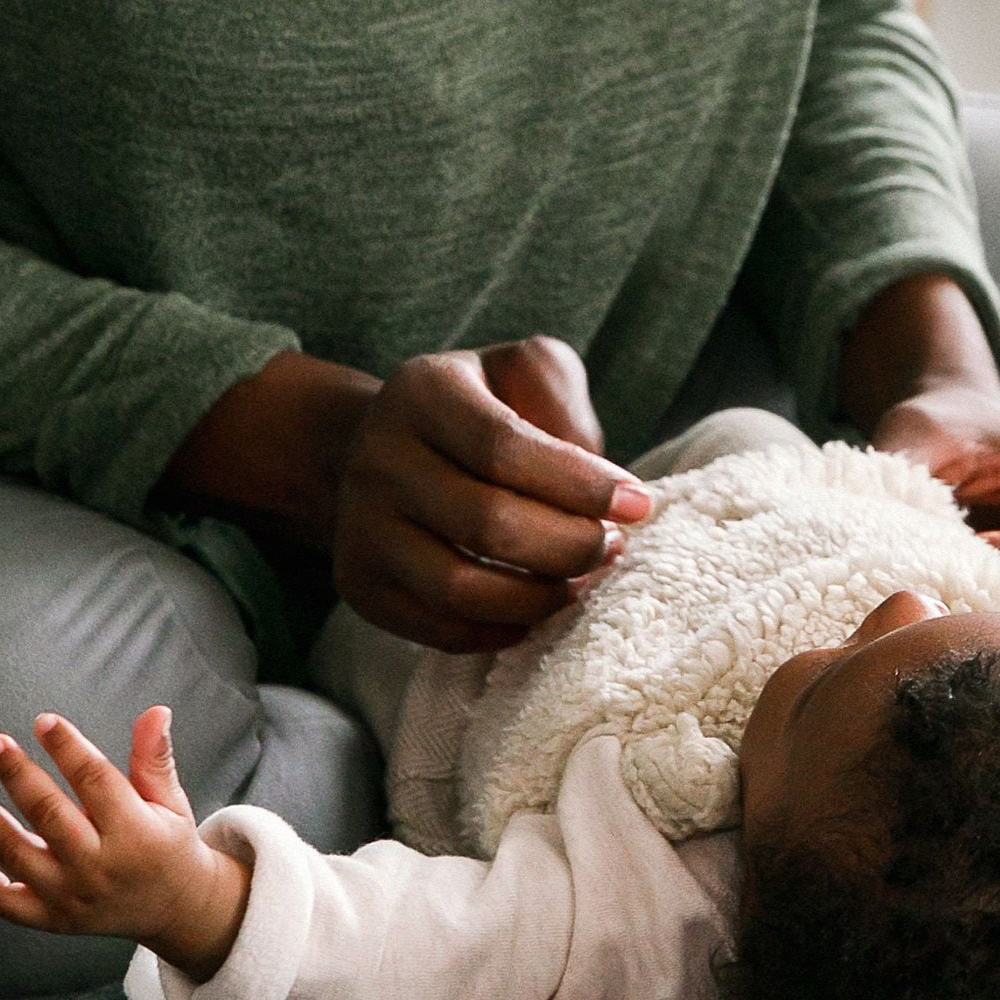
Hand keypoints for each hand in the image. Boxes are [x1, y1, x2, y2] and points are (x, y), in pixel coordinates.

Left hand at [0, 706, 250, 981]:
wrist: (175, 909)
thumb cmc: (169, 847)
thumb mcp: (171, 801)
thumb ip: (155, 758)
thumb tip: (155, 712)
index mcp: (135, 833)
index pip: (95, 780)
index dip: (67, 747)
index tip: (44, 722)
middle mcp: (100, 866)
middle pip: (49, 814)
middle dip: (17, 774)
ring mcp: (72, 897)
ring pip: (17, 855)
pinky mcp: (53, 919)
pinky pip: (6, 903)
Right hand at [330, 336, 652, 652]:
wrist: (382, 447)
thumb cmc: (479, 407)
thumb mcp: (522, 369)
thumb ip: (562, 399)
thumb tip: (595, 479)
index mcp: (423, 391)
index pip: (505, 447)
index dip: (580, 484)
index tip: (639, 504)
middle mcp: (378, 458)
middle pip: (487, 523)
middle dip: (570, 545)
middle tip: (613, 547)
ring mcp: (361, 527)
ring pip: (459, 588)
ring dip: (540, 597)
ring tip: (582, 581)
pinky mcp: (361, 584)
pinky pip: (439, 629)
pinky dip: (502, 629)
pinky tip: (539, 607)